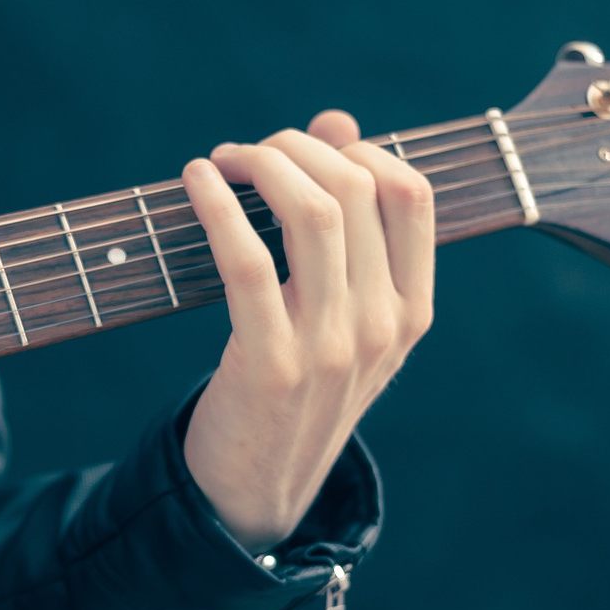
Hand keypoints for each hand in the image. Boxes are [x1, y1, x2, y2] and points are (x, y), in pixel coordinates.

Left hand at [178, 110, 434, 555]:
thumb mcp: (345, 315)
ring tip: (224, 161)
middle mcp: (383, 327)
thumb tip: (338, 123)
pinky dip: (216, 205)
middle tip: (250, 152)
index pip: (412, 195)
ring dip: (261, 163)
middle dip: (295, 146)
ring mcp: (332, 348)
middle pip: (356, 189)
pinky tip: (196, 181)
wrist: (260, 487)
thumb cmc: (299, 387)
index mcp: (412, 312)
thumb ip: (351, 225)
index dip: (358, 150)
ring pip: (313, 212)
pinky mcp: (271, 364)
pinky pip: (247, 259)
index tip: (309, 150)